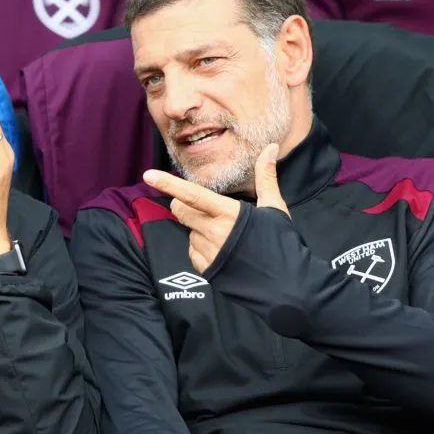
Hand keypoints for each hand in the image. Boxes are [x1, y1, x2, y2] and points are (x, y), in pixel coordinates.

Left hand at [144, 144, 286, 272]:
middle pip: (181, 211)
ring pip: (188, 232)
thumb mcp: (274, 208)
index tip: (148, 175)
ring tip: (226, 237)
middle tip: (205, 209)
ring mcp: (208, 252)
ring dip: (198, 230)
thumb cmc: (280, 243)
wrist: (285, 285)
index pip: (192, 195)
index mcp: (228, 214)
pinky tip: (222, 252)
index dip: (169, 184)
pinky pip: (192, 251)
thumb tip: (270, 148)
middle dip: (185, 206)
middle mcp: (214, 232)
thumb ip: (266, 177)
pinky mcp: (204, 269)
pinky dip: (201, 248)